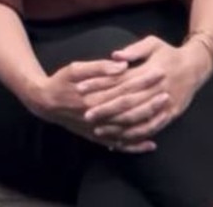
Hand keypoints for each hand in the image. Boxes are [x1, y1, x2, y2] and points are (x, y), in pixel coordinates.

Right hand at [24, 59, 153, 151]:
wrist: (44, 104)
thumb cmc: (60, 82)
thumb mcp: (75, 68)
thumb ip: (99, 67)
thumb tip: (122, 65)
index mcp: (94, 97)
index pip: (125, 88)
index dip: (143, 80)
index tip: (159, 71)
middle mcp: (98, 116)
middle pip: (130, 109)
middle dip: (151, 100)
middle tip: (168, 91)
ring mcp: (98, 129)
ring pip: (128, 129)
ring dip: (148, 123)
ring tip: (166, 114)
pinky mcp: (97, 138)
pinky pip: (119, 144)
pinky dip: (135, 146)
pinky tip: (151, 144)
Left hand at [82, 36, 211, 144]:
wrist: (196, 66)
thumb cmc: (169, 53)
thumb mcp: (153, 43)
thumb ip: (133, 50)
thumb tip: (115, 56)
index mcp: (148, 71)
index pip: (119, 80)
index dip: (100, 85)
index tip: (82, 88)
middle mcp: (155, 90)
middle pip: (126, 102)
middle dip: (105, 110)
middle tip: (86, 115)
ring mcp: (164, 104)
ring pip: (138, 119)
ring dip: (117, 126)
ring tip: (99, 130)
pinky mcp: (171, 115)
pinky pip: (152, 128)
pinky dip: (136, 136)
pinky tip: (122, 140)